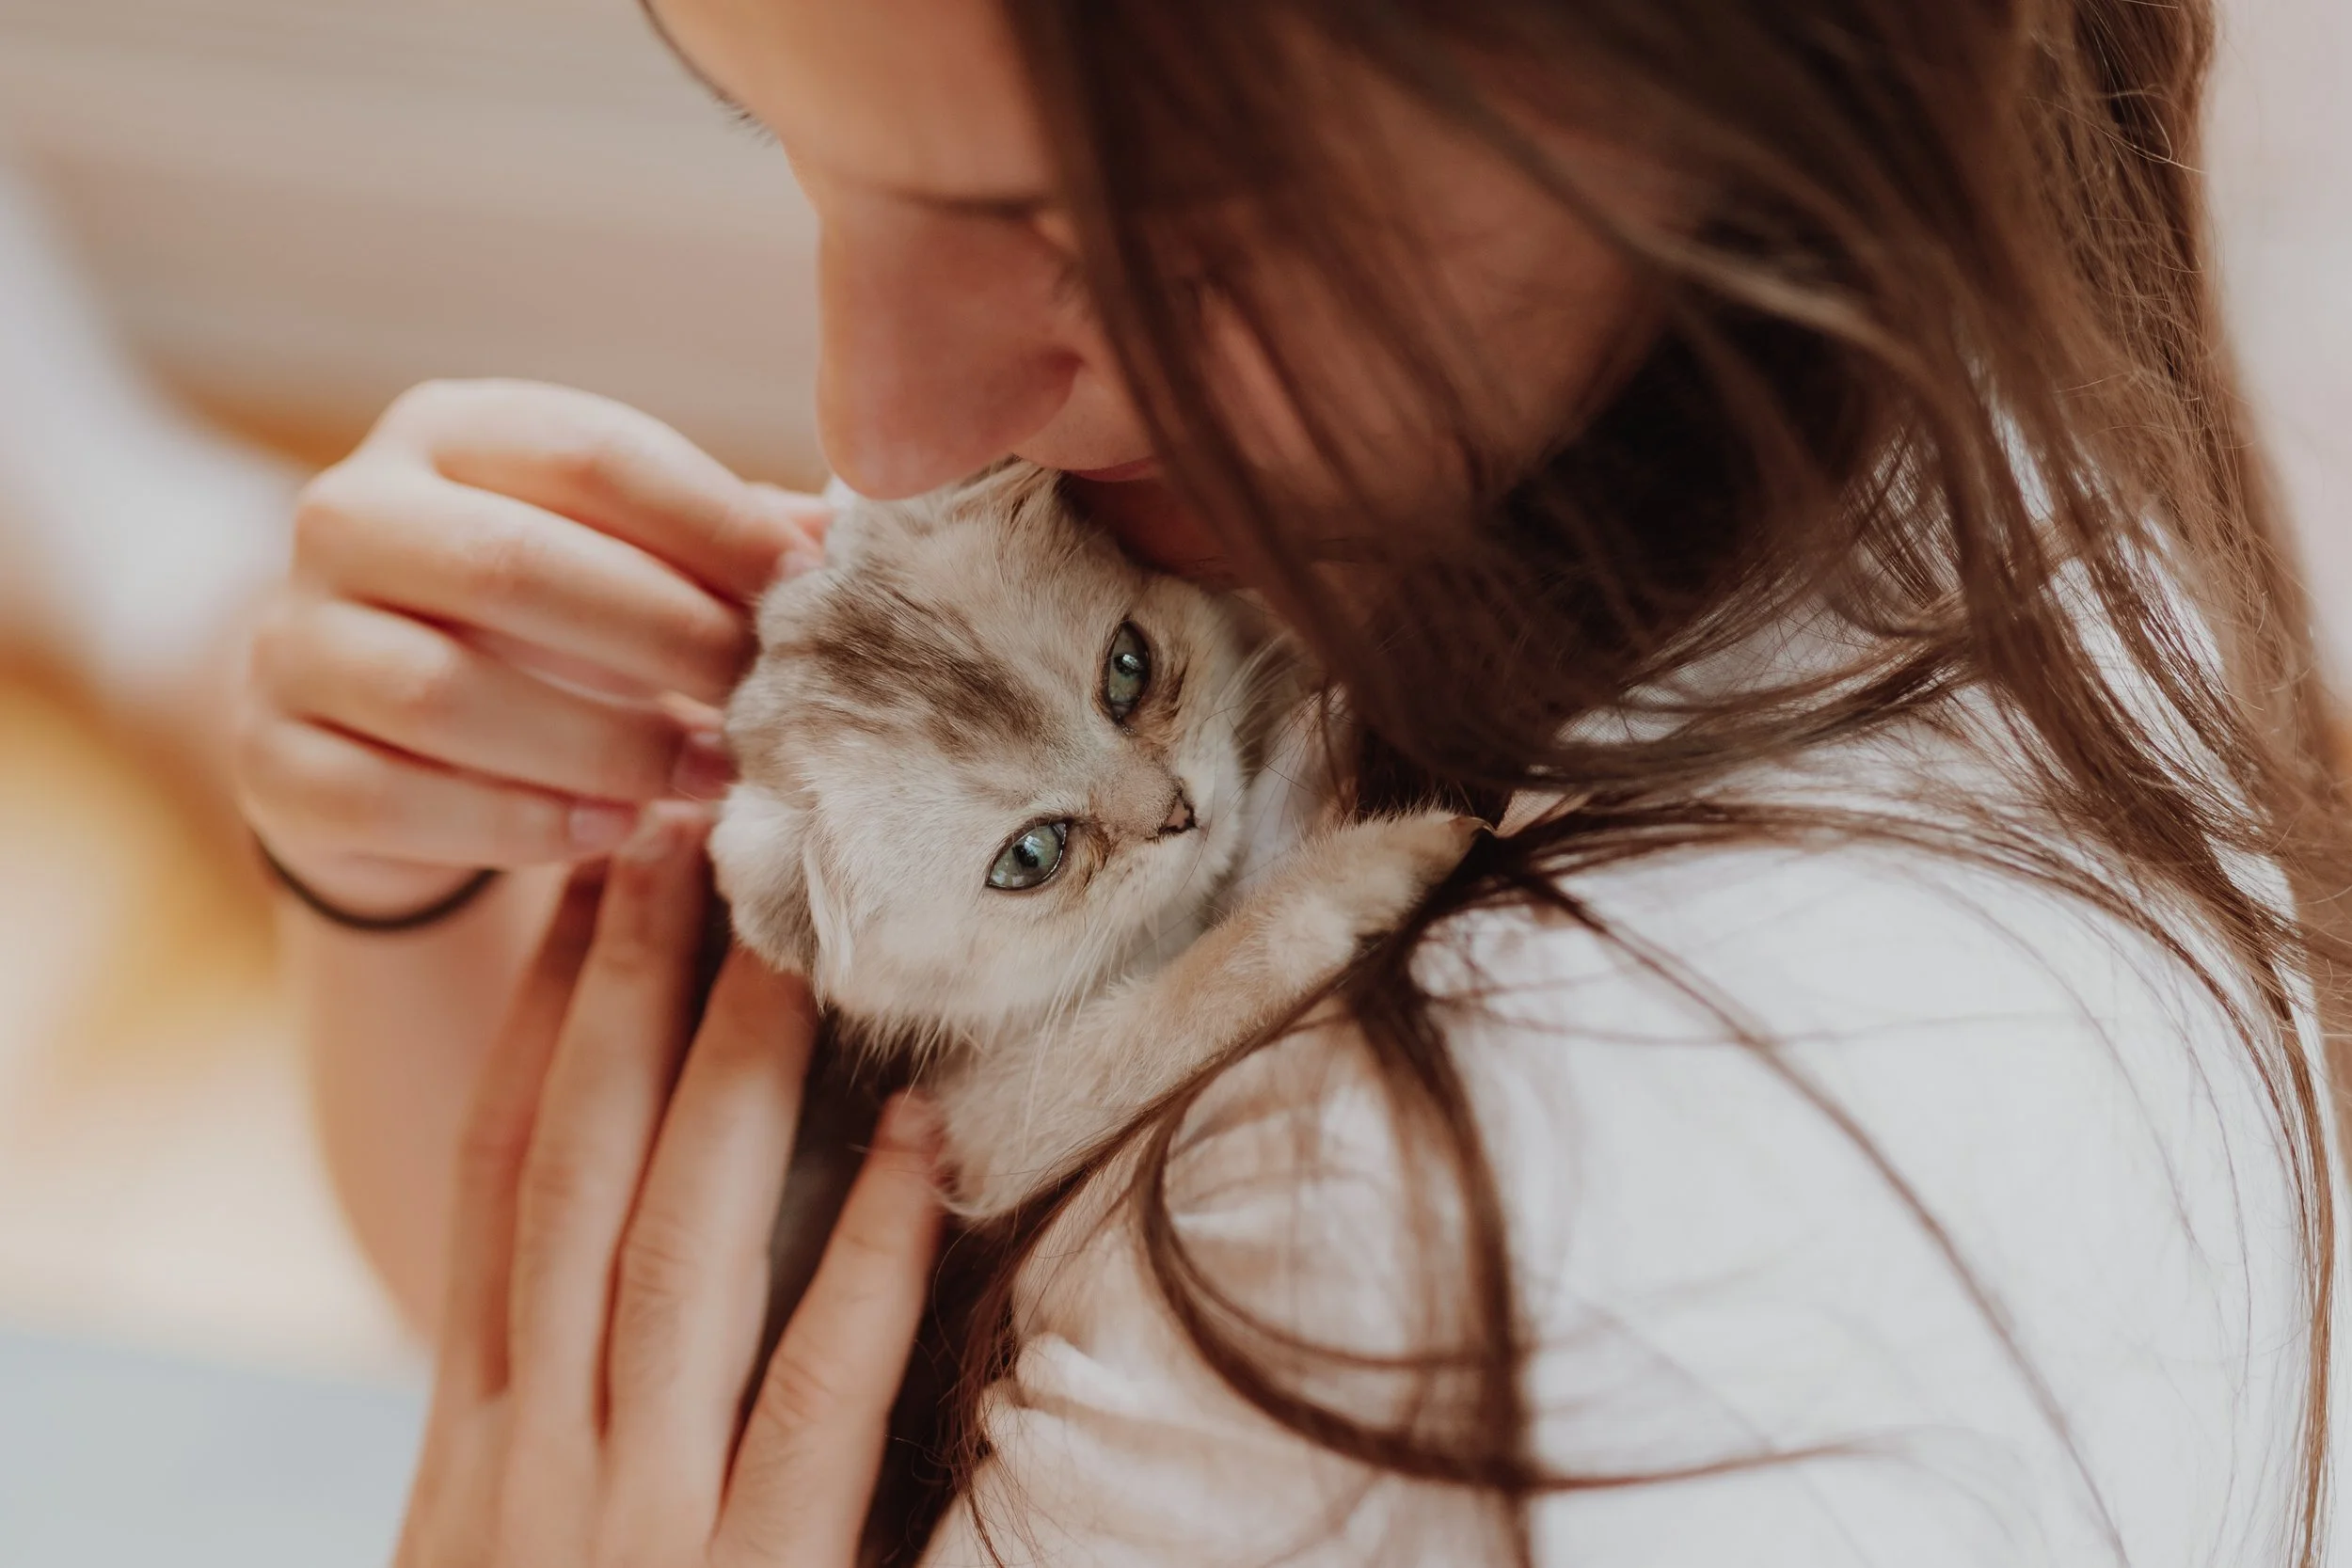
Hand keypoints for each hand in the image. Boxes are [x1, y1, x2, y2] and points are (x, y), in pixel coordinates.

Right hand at [236, 379, 826, 915]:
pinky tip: (619, 834)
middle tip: (763, 698)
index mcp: (448, 431)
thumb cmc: (553, 625)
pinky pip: (393, 800)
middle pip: (511, 566)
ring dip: (602, 748)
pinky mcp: (271, 759)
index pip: (592, 454)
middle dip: (662, 639)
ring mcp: (289, 638)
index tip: (811, 592)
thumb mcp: (631, 558)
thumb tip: (845, 538)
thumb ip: (725, 540)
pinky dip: (521, 824)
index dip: (714, 525)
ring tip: (711, 780)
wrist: (394, 733)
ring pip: (445, 693)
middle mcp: (346, 513)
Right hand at [396, 807, 943, 1566]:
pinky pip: (816, 1393)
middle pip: (567, 1182)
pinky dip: (865, 1258)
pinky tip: (918, 1147)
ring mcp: (632, 1523)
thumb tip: (590, 1289)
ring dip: (733, 1083)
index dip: (528, 1037)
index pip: (491, 1197)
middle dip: (614, 1007)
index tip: (572, 898)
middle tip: (675, 842)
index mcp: (470, 1453)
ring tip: (788, 942)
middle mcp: (534, 1461)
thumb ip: (543, 1433)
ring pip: (675, 1250)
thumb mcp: (498, 1564)